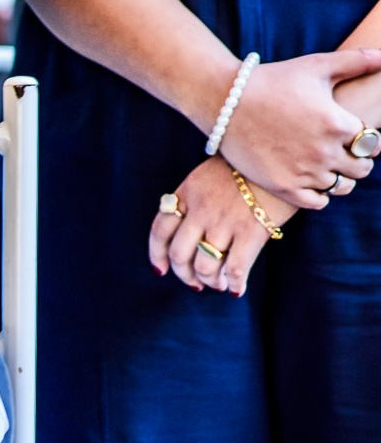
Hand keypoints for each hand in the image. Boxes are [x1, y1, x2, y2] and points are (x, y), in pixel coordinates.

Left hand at [149, 157, 296, 296]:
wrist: (285, 153)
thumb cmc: (250, 166)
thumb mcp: (211, 173)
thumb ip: (195, 198)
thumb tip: (186, 229)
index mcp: (188, 192)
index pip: (160, 230)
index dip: (157, 255)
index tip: (161, 269)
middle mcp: (201, 209)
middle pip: (179, 254)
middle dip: (184, 275)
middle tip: (194, 282)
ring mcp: (224, 222)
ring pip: (205, 266)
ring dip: (209, 281)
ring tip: (217, 284)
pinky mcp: (252, 231)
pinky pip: (235, 269)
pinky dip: (234, 284)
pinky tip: (236, 289)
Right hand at [217, 49, 380, 209]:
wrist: (225, 101)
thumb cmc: (273, 79)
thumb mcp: (317, 65)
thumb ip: (357, 60)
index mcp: (338, 124)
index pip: (374, 143)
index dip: (369, 139)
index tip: (357, 135)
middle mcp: (325, 151)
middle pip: (362, 168)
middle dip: (358, 160)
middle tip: (346, 153)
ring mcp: (303, 171)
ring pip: (342, 187)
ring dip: (341, 178)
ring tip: (330, 167)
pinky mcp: (282, 186)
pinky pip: (317, 202)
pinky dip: (322, 196)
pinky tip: (315, 183)